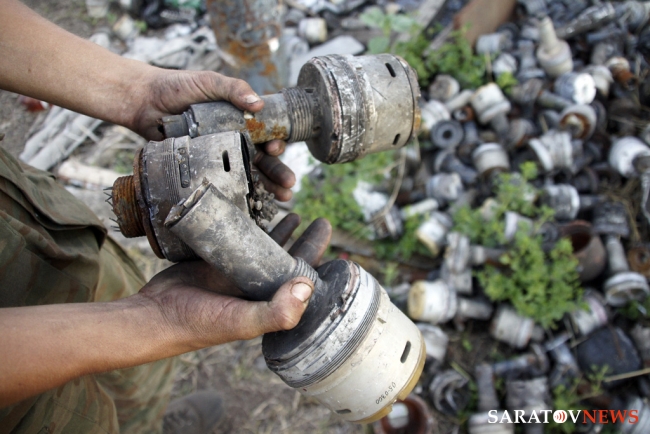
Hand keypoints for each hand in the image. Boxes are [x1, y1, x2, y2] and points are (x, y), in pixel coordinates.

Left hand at [131, 69, 294, 200]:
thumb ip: (233, 89)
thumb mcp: (208, 83)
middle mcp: (232, 140)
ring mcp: (218, 156)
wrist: (144, 102)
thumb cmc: (176, 87)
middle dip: (278, 173)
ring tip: (281, 198)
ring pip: (248, 175)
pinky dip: (239, 195)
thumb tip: (258, 105)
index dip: (276, 144)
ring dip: (267, 188)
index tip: (276, 148)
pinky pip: (223, 183)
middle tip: (289, 185)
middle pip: (262, 160)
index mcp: (239, 121)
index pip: (266, 135)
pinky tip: (253, 204)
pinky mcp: (202, 169)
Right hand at [139, 215, 330, 348]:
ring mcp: (237, 274)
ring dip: (283, 232)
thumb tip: (307, 286)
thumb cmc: (198, 324)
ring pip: (266, 248)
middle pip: (288, 261)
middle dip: (307, 242)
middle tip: (322, 222)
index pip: (301, 282)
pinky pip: (240, 238)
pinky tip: (261, 212)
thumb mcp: (241, 322)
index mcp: (267, 304)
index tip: (334, 248)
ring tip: (297, 214)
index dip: (317, 264)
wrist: (154, 313)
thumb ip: (276, 311)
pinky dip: (252, 225)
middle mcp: (255, 289)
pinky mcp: (218, 260)